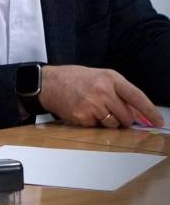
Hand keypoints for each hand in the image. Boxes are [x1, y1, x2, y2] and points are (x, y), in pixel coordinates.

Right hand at [39, 65, 163, 127]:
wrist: (48, 83)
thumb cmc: (74, 78)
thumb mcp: (99, 77)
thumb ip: (119, 91)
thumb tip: (138, 113)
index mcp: (110, 78)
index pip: (136, 96)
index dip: (150, 111)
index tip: (158, 121)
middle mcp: (103, 91)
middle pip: (127, 116)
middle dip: (124, 118)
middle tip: (111, 112)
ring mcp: (92, 104)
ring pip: (114, 124)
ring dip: (108, 122)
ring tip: (94, 109)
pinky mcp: (82, 116)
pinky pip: (97, 127)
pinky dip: (92, 123)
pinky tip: (83, 112)